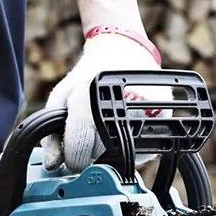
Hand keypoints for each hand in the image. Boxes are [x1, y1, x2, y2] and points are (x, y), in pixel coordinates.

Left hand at [41, 33, 168, 171]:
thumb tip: (53, 164)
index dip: (72, 157)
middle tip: (92, 136)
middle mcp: (118, 104)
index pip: (79, 148)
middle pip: (100, 155)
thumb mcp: (61, 98)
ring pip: (123, 157)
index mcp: (88, 96)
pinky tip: (126, 129)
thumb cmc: (88, 76)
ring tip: (109, 128)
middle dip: (92, 153)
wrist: (121, 50)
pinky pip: (144, 153)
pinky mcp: (163, 118)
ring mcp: (145, 110)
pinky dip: (132, 150)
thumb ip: (51, 133)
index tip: (73, 156)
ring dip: (112, 152)